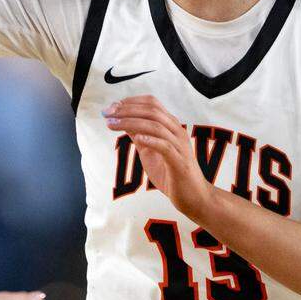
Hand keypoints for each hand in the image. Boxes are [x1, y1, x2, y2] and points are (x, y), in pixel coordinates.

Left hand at [103, 95, 214, 220]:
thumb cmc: (170, 173)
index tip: (111, 108)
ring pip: (156, 126)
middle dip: (126, 110)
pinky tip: (137, 138)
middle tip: (107, 114)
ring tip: (112, 125)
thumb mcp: (149, 152)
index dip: (130, 102)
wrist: (193, 197)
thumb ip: (139, 136)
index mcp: (170, 127)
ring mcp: (180, 146)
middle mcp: (177, 132)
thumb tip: (121, 121)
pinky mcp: (180, 162)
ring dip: (131, 122)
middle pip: (152, 111)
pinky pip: (165, 146)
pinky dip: (151, 140)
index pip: (152, 103)